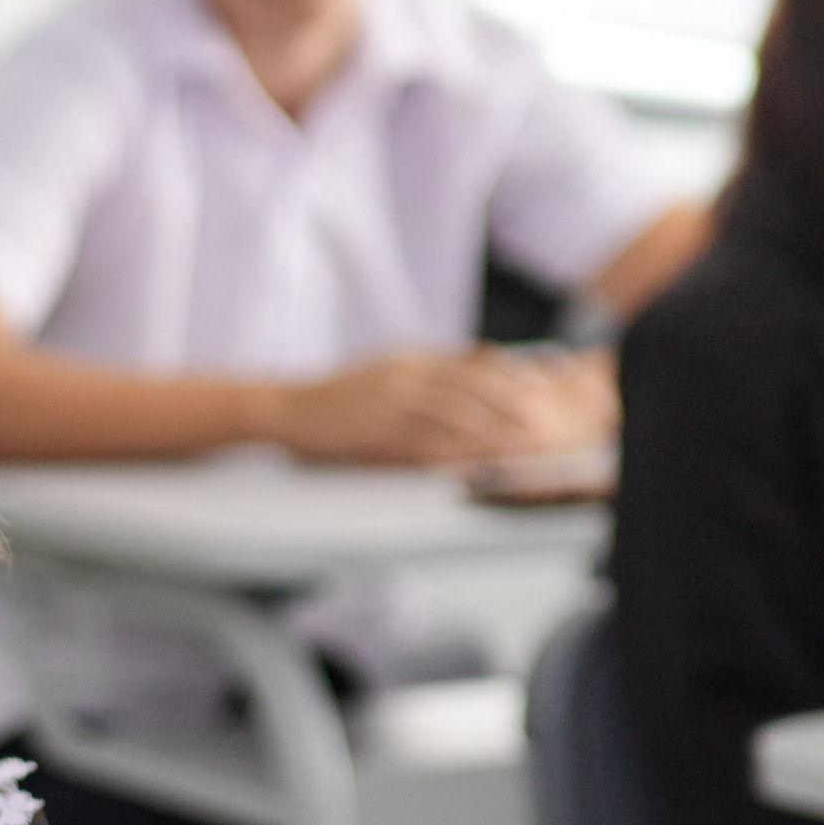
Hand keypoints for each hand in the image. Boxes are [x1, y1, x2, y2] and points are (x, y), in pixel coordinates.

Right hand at [267, 347, 613, 467]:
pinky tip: (473, 463)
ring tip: (518, 445)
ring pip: (454, 413)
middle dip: (509, 404)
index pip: (468, 363)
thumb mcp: (380, 375)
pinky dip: (453, 452)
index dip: (505, 375)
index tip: (534, 387)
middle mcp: (404, 376)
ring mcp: (390, 402)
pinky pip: (424, 441)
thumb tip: (458, 380)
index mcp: (408, 361)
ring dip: (490, 430)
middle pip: (470, 386)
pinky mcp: (375, 430)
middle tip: (538, 421)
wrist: (285, 408)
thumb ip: (418, 377)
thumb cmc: (332, 400)